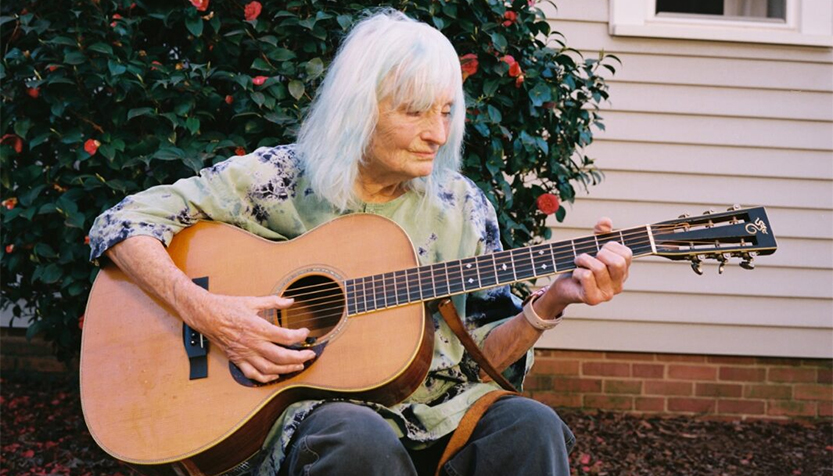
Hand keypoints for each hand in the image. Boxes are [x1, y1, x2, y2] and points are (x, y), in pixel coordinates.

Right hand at [178, 289, 316, 383]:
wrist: (205, 315)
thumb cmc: (227, 307)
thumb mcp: (252, 300)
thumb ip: (273, 301)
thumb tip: (289, 300)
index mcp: (258, 327)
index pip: (285, 337)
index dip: (300, 336)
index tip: (306, 333)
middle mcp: (252, 343)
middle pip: (281, 356)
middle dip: (299, 357)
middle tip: (310, 355)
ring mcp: (244, 353)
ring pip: (269, 368)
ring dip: (286, 369)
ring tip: (298, 366)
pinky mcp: (236, 359)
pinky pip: (252, 373)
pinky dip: (265, 377)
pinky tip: (275, 375)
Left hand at [535, 218, 632, 316]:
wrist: (563, 286)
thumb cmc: (581, 266)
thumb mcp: (591, 246)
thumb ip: (600, 233)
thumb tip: (606, 221)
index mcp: (623, 272)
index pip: (627, 254)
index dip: (611, 246)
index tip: (599, 248)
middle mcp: (619, 285)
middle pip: (618, 263)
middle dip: (600, 253)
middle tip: (588, 256)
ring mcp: (607, 294)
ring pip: (598, 268)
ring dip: (583, 260)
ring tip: (578, 263)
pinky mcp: (593, 299)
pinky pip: (586, 276)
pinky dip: (577, 271)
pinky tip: (575, 275)